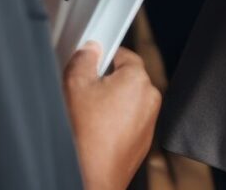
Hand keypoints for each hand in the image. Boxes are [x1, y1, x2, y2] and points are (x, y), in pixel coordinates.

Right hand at [62, 42, 160, 189]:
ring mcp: (148, 121)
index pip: (125, 54)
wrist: (91, 175)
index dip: (105, 56)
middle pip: (126, 78)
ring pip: (127, 102)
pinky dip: (114, 124)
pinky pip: (128, 122)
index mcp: (137, 79)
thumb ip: (84, 58)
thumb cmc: (85, 135)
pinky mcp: (143, 140)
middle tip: (85, 93)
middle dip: (106, 83)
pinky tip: (96, 132)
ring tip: (89, 116)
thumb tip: (90, 49)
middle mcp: (149, 98)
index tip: (93, 61)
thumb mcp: (75, 85)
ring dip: (110, 104)